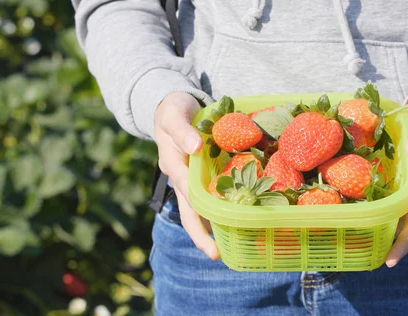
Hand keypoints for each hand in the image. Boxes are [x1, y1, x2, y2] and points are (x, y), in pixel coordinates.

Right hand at [154, 92, 219, 259]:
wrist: (172, 104)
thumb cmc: (174, 108)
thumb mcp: (174, 114)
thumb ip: (182, 130)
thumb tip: (195, 149)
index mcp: (173, 165)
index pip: (187, 193)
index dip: (198, 214)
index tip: (209, 233)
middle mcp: (180, 177)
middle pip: (189, 212)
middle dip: (201, 235)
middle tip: (217, 255)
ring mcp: (188, 178)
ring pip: (198, 208)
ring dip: (211, 227)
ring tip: (228, 245)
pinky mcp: (198, 174)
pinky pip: (207, 195)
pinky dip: (218, 207)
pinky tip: (234, 217)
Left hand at [385, 89, 407, 267]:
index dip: (406, 218)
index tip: (392, 234)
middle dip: (403, 243)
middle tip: (387, 262)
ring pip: (406, 217)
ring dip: (392, 235)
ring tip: (373, 252)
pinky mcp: (407, 182)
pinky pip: (396, 204)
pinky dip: (385, 216)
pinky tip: (368, 223)